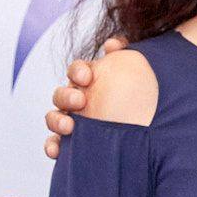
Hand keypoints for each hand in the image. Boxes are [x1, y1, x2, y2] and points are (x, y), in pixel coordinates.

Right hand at [43, 34, 126, 157]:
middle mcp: (76, 101)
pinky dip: (52, 146)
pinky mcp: (70, 144)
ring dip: (57, 121)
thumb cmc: (136, 97)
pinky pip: (55, 144)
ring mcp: (71, 122)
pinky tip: (56, 151)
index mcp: (89, 82)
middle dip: (67, 96)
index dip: (78, 71)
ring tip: (69, 126)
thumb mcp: (135, 74)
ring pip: (54, 118)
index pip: (77, 72)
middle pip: (62, 95)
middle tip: (80, 100)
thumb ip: (125, 55)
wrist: (144, 128)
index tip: (87, 76)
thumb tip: (112, 45)